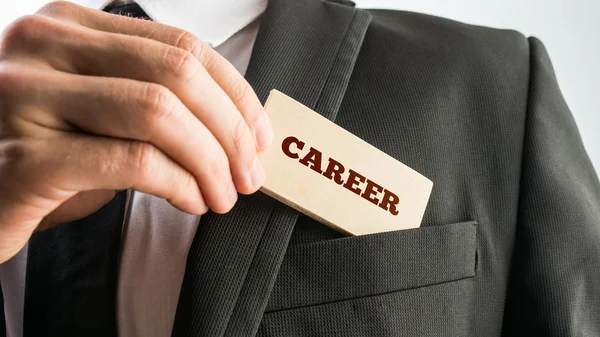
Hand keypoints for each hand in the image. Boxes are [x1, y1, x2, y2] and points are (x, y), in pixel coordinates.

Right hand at [0, 1, 271, 262]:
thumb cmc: (45, 157)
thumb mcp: (101, 112)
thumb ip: (154, 100)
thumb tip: (239, 125)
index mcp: (69, 27)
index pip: (180, 46)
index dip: (235, 92)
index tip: (260, 134)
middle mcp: (43, 46)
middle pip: (176, 74)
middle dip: (230, 130)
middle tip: (249, 173)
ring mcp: (26, 96)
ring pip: (159, 113)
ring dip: (210, 162)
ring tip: (222, 194)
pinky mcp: (25, 157)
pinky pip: (133, 162)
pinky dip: (179, 185)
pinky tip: (191, 202)